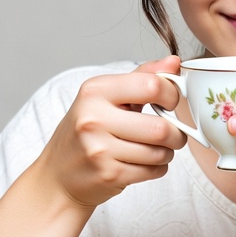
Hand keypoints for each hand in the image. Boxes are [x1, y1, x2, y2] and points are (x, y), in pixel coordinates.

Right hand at [33, 56, 187, 209]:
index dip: (171, 95)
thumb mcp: (107, 96)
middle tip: (173, 135)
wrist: (58, 174)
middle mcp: (94, 118)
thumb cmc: (87, 131)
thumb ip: (142, 76)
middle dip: (177, 134)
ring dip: (167, 152)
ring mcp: (99, 149)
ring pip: (160, 152)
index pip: (151, 86)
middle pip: (160, 127)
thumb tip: (174, 62)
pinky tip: (145, 163)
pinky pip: (153, 171)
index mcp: (95, 91)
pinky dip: (158, 168)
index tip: (170, 102)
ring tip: (157, 149)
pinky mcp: (108, 174)